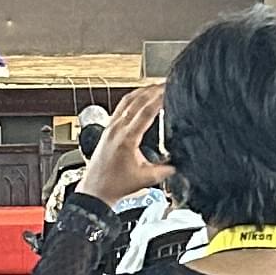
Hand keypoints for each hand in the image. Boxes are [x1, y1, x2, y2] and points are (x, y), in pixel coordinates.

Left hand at [79, 85, 166, 208]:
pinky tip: (139, 98)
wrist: (95, 191)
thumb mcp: (147, 178)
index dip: (160, 98)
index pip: (146, 111)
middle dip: (153, 90)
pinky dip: (132, 98)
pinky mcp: (107, 130)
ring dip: (142, 91)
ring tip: (156, 86)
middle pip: (136, 100)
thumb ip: (166, 169)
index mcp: (126, 138)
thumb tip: (180, 163)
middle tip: (167, 83)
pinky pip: (120, 107)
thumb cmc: (115, 186)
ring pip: (126, 100)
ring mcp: (110, 127)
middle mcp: (116, 129)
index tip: (170, 89)